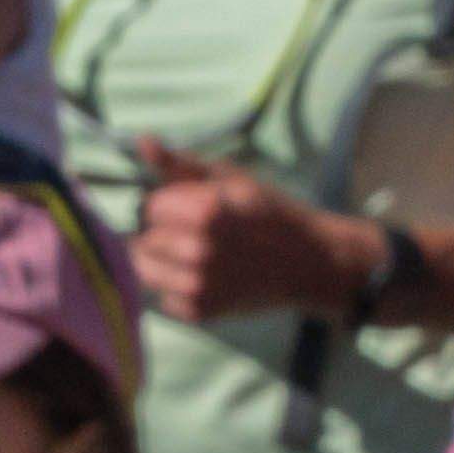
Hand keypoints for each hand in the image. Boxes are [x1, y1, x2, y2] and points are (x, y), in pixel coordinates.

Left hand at [129, 156, 382, 327]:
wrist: (311, 262)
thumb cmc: (272, 215)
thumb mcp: (235, 180)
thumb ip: (183, 164)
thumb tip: (142, 140)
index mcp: (206, 212)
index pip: (151, 207)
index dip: (170, 205)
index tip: (192, 210)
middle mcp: (198, 250)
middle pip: (144, 241)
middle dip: (164, 235)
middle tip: (197, 236)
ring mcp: (198, 285)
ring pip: (146, 271)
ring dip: (165, 263)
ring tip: (196, 258)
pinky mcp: (199, 311)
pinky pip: (164, 299)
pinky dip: (177, 289)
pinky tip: (206, 279)